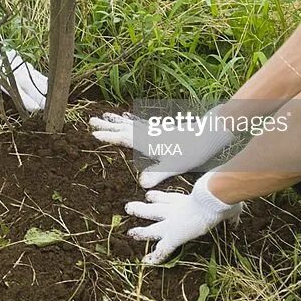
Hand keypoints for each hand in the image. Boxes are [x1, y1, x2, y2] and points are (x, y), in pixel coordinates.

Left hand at [0, 7, 47, 111]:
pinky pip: (30, 68)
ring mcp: (16, 62)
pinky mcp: (15, 58)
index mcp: (2, 75)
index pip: (18, 91)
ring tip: (51, 94)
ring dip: (41, 85)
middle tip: (49, 106)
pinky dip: (38, 75)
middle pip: (29, 84)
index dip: (27, 100)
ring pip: (32, 75)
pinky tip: (43, 79)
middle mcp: (12, 69)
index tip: (37, 108)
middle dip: (39, 95)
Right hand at [90, 105, 232, 187]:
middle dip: (107, 125)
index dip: (108, 136)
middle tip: (91, 120)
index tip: (94, 133)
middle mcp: (149, 133)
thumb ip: (157, 174)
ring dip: (117, 121)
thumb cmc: (192, 151)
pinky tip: (129, 118)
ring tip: (105, 116)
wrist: (208, 134)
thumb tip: (141, 184)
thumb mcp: (174, 166)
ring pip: (131, 123)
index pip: (124, 138)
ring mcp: (155, 129)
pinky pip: (140, 123)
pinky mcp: (161, 129)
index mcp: (148, 141)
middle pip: (124, 128)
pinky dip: (131, 121)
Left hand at [125, 171, 242, 264]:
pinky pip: (162, 249)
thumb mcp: (229, 205)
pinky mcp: (173, 236)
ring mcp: (173, 223)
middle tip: (129, 208)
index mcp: (187, 201)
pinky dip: (156, 257)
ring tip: (129, 233)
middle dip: (143, 210)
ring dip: (141, 231)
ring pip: (152, 228)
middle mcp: (176, 210)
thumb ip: (231, 213)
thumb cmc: (222, 197)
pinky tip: (147, 262)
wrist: (213, 198)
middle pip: (155, 209)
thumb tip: (236, 219)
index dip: (158, 197)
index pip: (169, 199)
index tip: (148, 196)